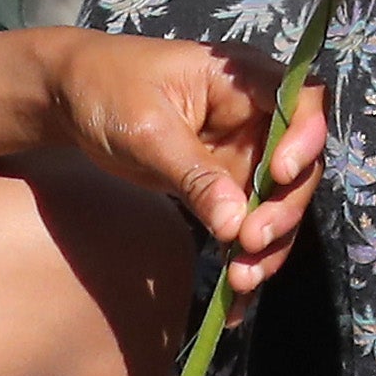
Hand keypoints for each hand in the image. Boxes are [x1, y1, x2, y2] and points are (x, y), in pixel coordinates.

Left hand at [49, 30, 326, 295]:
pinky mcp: (225, 185)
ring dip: (268, 244)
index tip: (281, 174)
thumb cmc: (107, 88)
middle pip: (299, 164)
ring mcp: (242, 153)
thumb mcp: (147, 129)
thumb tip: (236, 226)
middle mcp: (255, 115)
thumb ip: (194, 175)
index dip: (306, 138)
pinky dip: (244, 258)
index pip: (303, 101)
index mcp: (242, 78)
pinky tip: (236, 298)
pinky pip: (246, 222)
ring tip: (241, 279)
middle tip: (250, 241)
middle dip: (282, 208)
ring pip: (277, 203)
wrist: (69, 97)